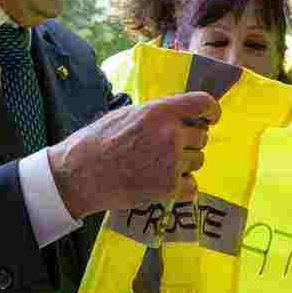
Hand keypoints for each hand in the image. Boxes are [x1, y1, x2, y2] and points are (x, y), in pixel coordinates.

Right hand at [48, 92, 219, 218]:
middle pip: (201, 137)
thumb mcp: (128, 114)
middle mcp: (171, 134)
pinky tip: (165, 185)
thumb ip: (158, 114)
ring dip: (185, 164)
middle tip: (166, 149)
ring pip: (198, 161)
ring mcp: (172, 162)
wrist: (79, 174)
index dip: (212, 111)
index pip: (203, 104)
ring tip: (159, 167)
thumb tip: (181, 116)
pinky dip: (183, 188)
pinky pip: (193, 187)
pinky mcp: (169, 188)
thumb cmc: (98, 141)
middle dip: (189, 142)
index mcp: (161, 111)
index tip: (211, 118)